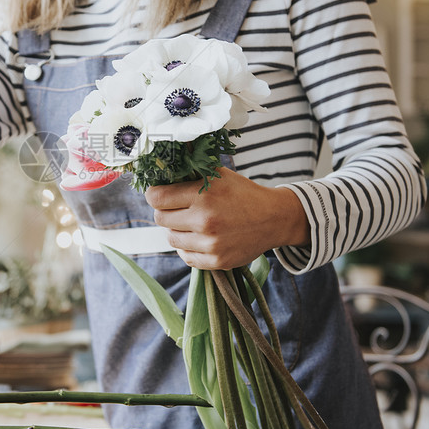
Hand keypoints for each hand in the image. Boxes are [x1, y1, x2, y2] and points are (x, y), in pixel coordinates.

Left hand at [144, 167, 309, 269]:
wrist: (273, 218)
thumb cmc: (242, 193)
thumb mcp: (218, 174)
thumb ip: (190, 172)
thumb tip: (161, 166)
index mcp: (204, 195)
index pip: (156, 198)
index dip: (154, 194)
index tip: (158, 194)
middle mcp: (205, 220)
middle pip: (160, 218)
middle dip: (165, 211)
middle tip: (177, 208)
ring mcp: (211, 244)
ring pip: (171, 238)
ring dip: (176, 230)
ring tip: (190, 222)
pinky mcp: (217, 261)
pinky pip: (185, 256)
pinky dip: (187, 247)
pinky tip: (197, 238)